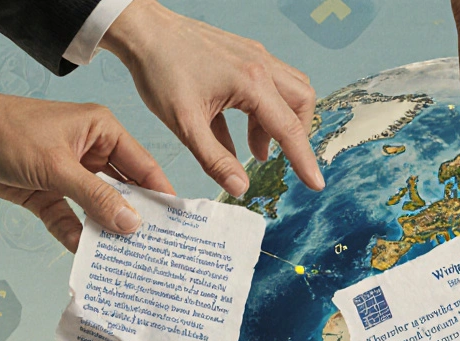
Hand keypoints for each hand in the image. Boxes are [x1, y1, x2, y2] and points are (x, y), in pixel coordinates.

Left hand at [0, 82, 173, 251]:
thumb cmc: (7, 132)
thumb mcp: (57, 166)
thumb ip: (96, 197)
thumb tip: (132, 223)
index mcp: (102, 132)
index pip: (143, 166)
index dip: (161, 194)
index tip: (178, 224)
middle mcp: (92, 153)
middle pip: (124, 191)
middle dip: (135, 218)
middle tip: (155, 248)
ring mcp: (70, 175)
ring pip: (97, 209)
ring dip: (106, 230)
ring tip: (125, 258)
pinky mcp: (48, 193)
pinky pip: (70, 219)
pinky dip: (75, 234)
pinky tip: (85, 253)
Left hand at [101, 0, 323, 194]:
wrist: (143, 31)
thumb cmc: (160, 71)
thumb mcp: (184, 125)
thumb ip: (215, 160)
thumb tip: (241, 189)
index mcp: (251, 82)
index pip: (289, 129)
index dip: (304, 160)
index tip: (316, 185)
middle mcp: (261, 65)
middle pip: (303, 104)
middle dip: (296, 136)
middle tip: (276, 160)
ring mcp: (256, 55)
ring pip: (293, 89)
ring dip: (283, 120)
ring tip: (256, 147)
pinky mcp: (247, 52)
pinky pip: (274, 81)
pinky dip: (268, 107)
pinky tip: (243, 125)